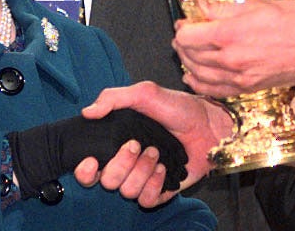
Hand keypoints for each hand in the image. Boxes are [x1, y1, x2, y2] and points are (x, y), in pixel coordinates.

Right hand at [7, 109, 186, 198]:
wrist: (210, 124)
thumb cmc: (179, 107)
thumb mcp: (145, 93)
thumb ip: (113, 98)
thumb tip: (87, 112)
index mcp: (117, 142)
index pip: (88, 167)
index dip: (85, 170)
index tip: (93, 160)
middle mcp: (127, 163)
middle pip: (106, 181)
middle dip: (120, 164)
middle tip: (136, 145)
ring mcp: (143, 179)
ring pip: (126, 191)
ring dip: (141, 171)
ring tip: (156, 152)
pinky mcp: (160, 191)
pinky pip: (146, 200)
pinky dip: (154, 184)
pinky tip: (164, 168)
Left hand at [174, 0, 294, 96]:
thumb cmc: (293, 20)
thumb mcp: (256, 4)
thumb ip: (223, 8)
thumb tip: (202, 7)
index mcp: (230, 34)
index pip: (188, 36)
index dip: (182, 28)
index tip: (185, 22)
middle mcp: (230, 59)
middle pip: (190, 55)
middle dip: (182, 44)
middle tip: (184, 35)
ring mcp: (238, 77)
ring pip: (198, 74)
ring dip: (187, 62)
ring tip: (187, 53)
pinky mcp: (247, 88)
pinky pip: (213, 90)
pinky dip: (199, 84)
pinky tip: (193, 77)